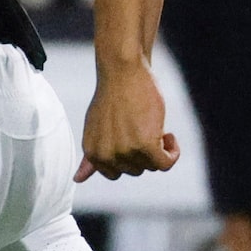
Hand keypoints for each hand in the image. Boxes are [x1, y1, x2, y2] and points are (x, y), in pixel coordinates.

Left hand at [76, 58, 179, 181]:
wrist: (123, 71)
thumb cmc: (111, 97)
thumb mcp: (95, 129)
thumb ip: (91, 157)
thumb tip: (77, 179)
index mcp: (93, 153)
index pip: (117, 173)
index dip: (128, 155)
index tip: (133, 137)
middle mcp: (107, 156)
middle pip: (137, 170)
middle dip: (144, 150)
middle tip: (143, 124)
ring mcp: (126, 152)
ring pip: (152, 165)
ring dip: (160, 148)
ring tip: (154, 125)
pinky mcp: (146, 146)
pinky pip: (166, 163)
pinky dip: (173, 152)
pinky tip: (169, 135)